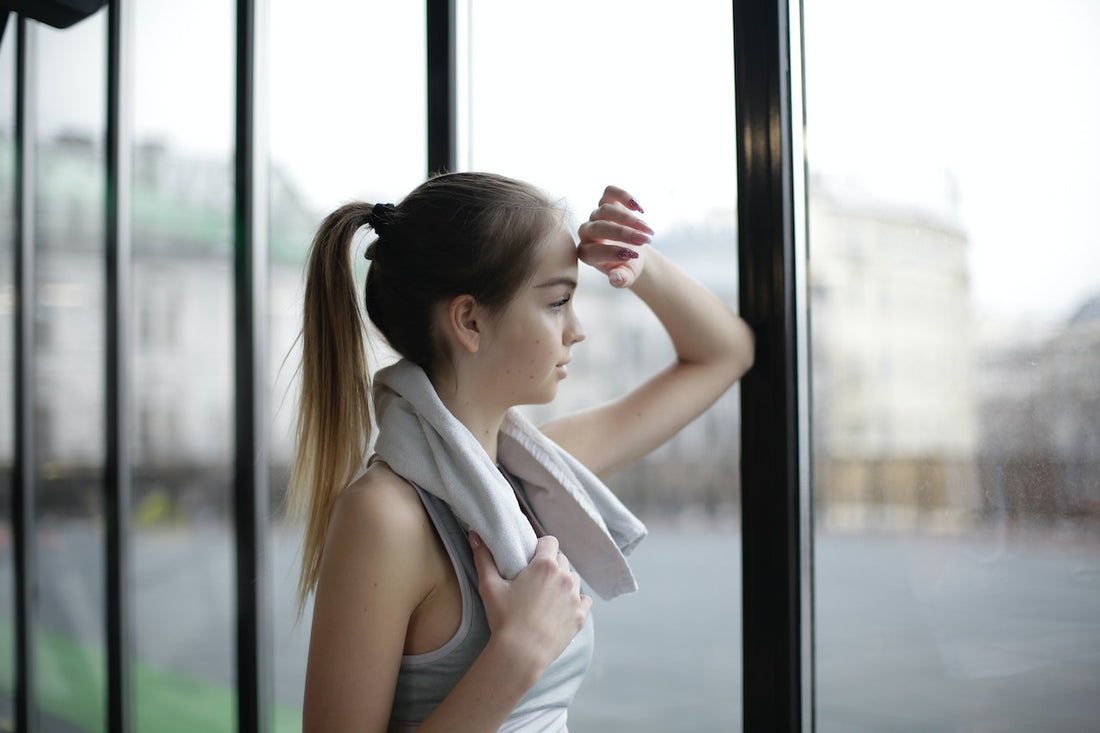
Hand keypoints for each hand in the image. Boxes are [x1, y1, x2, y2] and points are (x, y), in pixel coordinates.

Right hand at [469, 532, 591, 671]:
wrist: (521, 654)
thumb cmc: (504, 619)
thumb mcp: (489, 586)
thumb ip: (483, 557)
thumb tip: (474, 535)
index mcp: (545, 565)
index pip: (550, 541)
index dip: (540, 547)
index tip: (531, 558)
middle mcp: (565, 577)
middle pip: (561, 559)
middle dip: (550, 564)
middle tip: (534, 578)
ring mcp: (575, 597)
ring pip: (573, 578)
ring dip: (563, 581)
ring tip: (547, 594)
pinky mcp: (580, 616)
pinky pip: (584, 599)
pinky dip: (575, 600)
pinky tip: (562, 607)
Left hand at [577, 185, 653, 288]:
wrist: (632, 250)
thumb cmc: (626, 265)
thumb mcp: (627, 276)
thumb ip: (621, 279)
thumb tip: (616, 279)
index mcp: (587, 253)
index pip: (593, 251)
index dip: (612, 253)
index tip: (633, 256)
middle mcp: (587, 233)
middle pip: (599, 228)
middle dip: (623, 234)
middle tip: (645, 241)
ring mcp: (596, 216)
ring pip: (605, 210)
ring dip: (629, 219)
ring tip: (648, 231)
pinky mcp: (607, 201)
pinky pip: (610, 192)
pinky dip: (623, 196)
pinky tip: (640, 209)